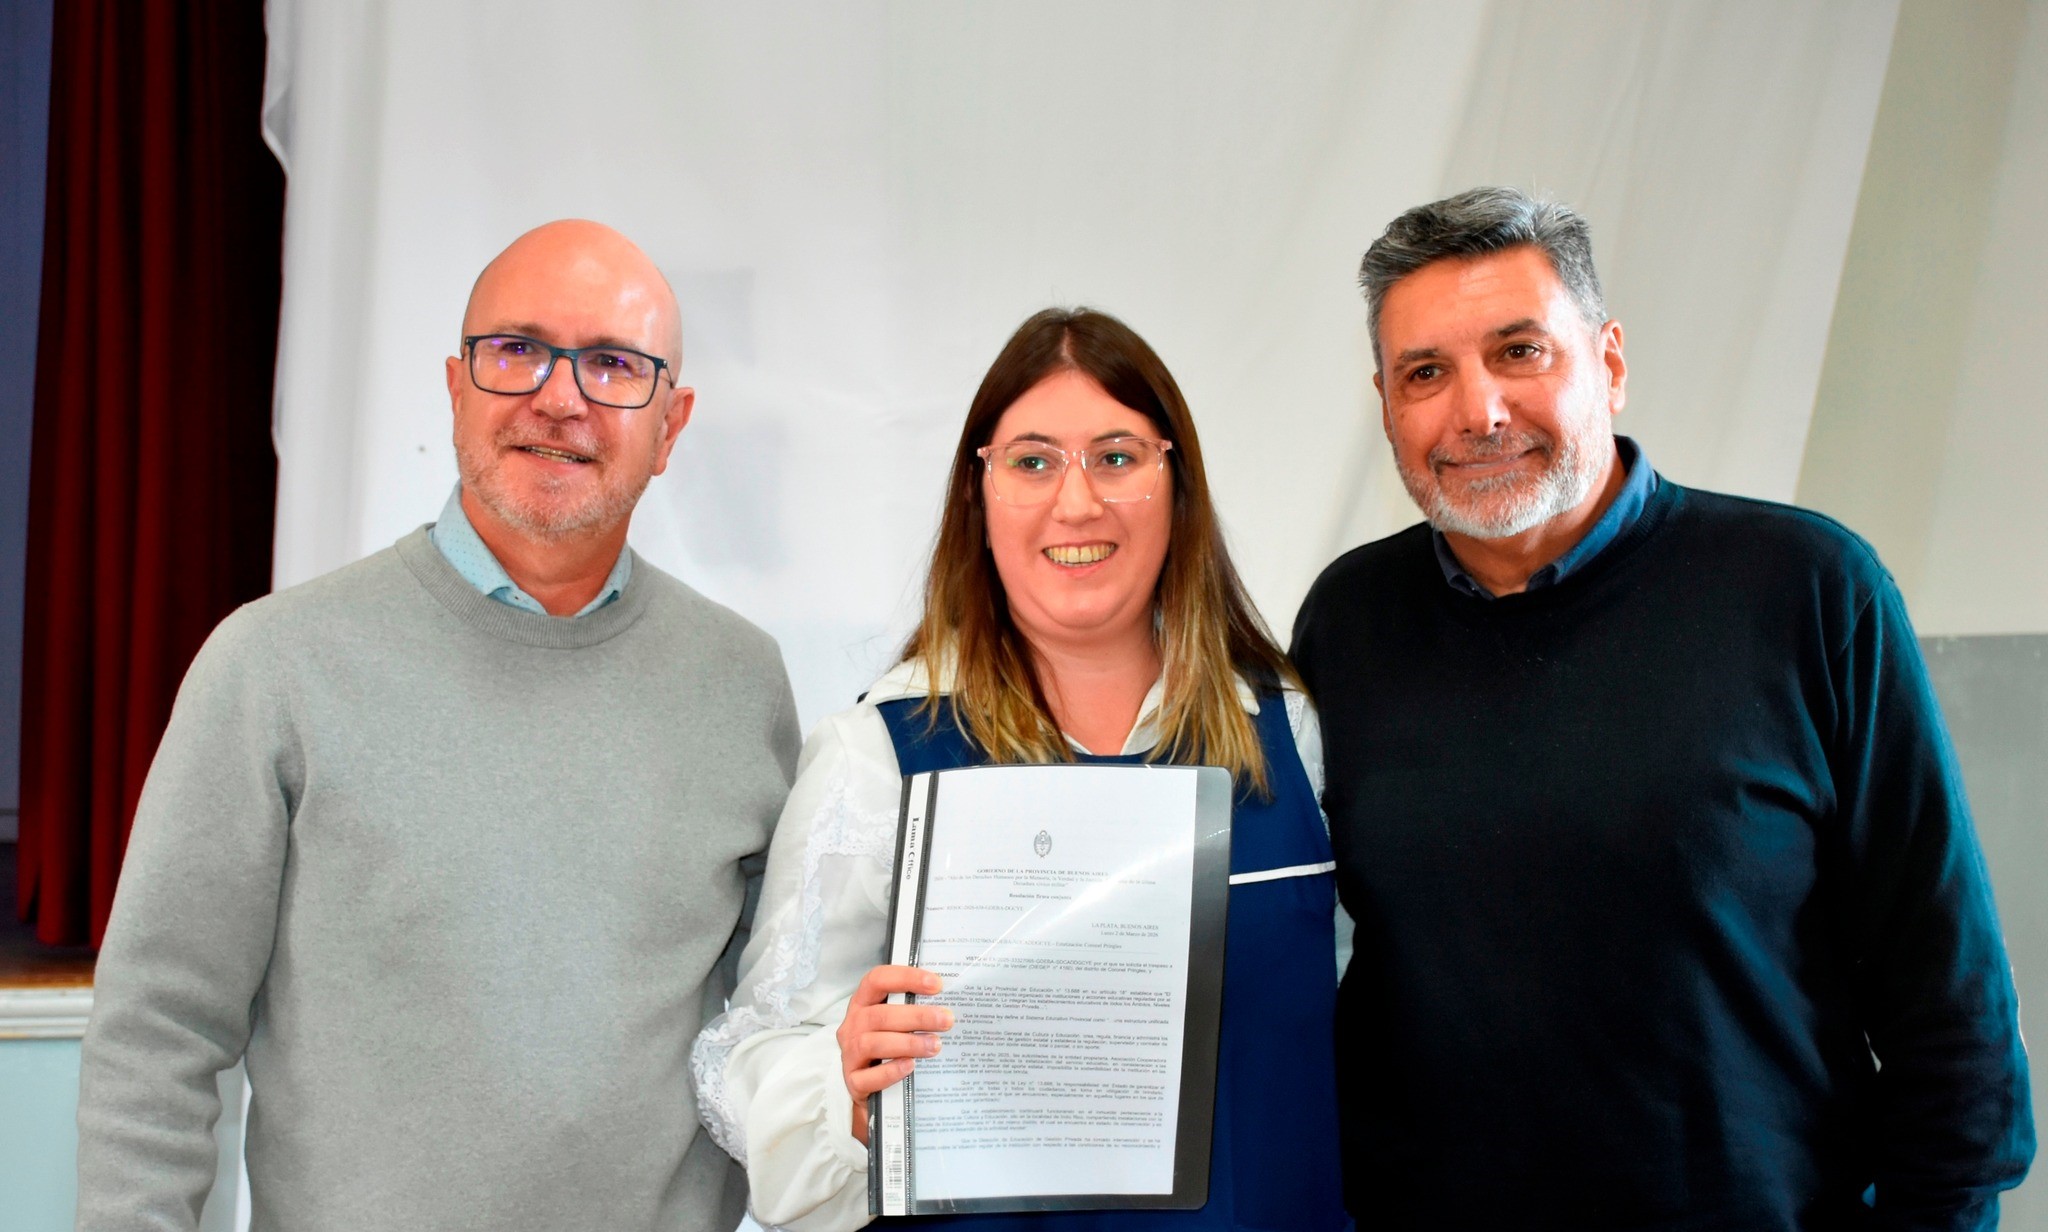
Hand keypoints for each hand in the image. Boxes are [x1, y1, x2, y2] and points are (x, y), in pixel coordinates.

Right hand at [838, 964, 953, 1143]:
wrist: (873, 1094)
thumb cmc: (888, 1049)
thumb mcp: (896, 1024)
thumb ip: (914, 1012)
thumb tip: (950, 1006)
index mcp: (863, 1003)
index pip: (877, 980)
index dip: (905, 978)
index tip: (936, 984)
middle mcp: (852, 1025)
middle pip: (880, 1015)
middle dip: (916, 1016)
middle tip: (946, 1020)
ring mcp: (850, 1054)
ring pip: (872, 1043)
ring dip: (907, 1043)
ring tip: (935, 1045)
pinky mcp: (853, 1082)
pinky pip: (867, 1077)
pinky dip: (890, 1071)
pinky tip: (910, 1066)